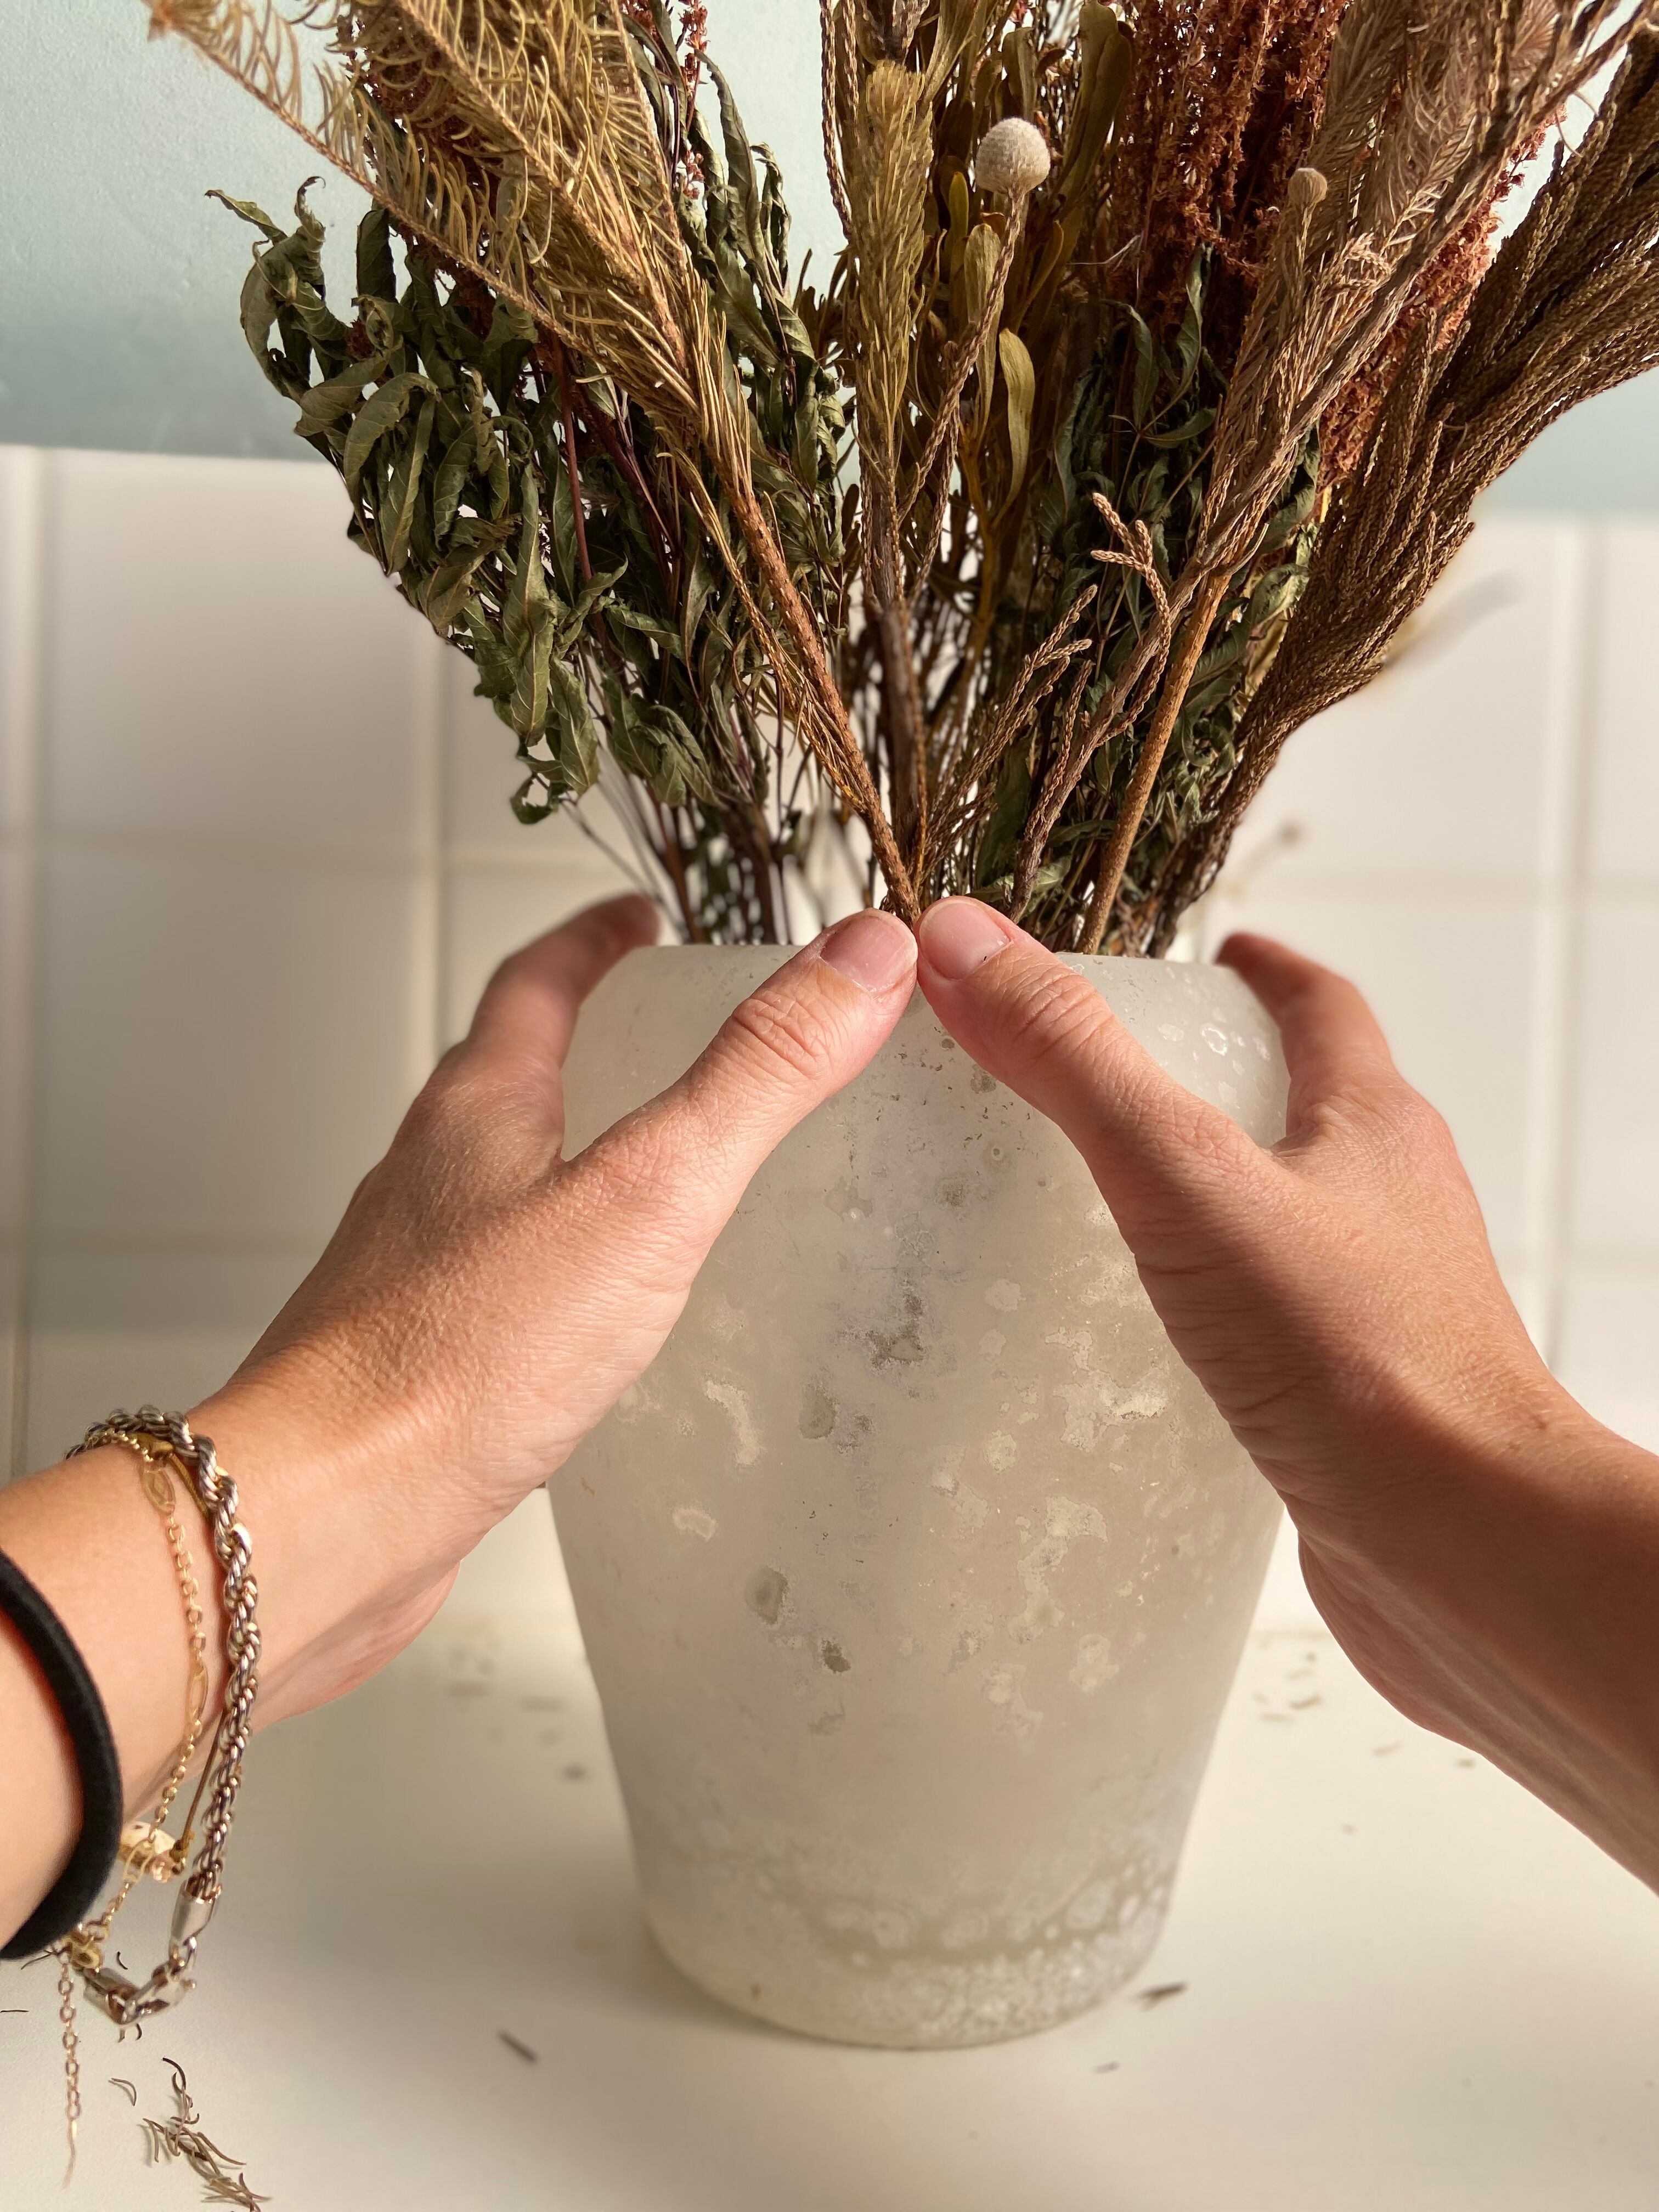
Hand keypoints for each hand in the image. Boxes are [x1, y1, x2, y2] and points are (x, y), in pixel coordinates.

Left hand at [0, 897, 917, 1938]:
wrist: (328, 1516)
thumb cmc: (460, 1356)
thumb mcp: (649, 1191)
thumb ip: (755, 1075)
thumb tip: (864, 957)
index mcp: (479, 1107)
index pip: (537, 980)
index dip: (597, 936)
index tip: (646, 914)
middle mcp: (436, 1176)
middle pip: (513, 1071)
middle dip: (594, 1035)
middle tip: (673, 1029)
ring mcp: (423, 1270)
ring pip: (507, 1179)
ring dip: (579, 1150)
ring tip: (663, 1166)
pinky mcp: (429, 1361)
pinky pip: (507, 1279)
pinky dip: (567, 1261)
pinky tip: (611, 1316)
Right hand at [913, 898, 1658, 1885]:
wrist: (1463, 1547)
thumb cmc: (1359, 1360)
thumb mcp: (1189, 1179)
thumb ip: (1079, 1065)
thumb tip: (969, 945)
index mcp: (1372, 1126)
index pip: (1320, 1008)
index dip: (1262, 968)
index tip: (1213, 949)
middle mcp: (1391, 1205)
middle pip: (1315, 1108)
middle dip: (1231, 1078)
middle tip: (1133, 1074)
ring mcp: (1381, 1306)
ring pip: (1296, 1222)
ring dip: (1221, 1199)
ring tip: (1121, 1207)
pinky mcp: (1356, 1399)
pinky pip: (1280, 1326)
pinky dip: (1219, 1310)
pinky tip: (1152, 1351)